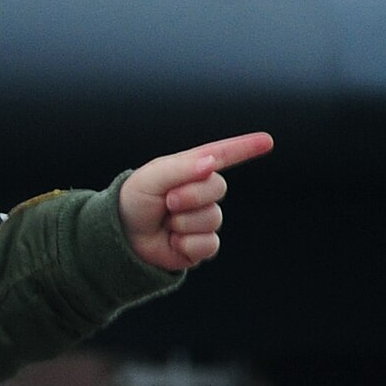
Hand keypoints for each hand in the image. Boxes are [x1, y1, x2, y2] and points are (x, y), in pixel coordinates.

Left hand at [117, 131, 272, 270]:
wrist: (118, 237)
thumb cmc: (133, 202)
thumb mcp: (151, 177)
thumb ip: (181, 168)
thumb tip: (212, 163)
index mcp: (190, 170)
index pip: (223, 155)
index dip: (245, 148)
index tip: (266, 140)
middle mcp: (200, 193)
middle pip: (218, 188)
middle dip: (191, 195)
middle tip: (167, 202)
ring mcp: (202, 219)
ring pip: (212, 218)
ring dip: (184, 222)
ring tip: (166, 222)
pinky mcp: (200, 245)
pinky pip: (209, 244)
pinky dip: (187, 243)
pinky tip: (172, 241)